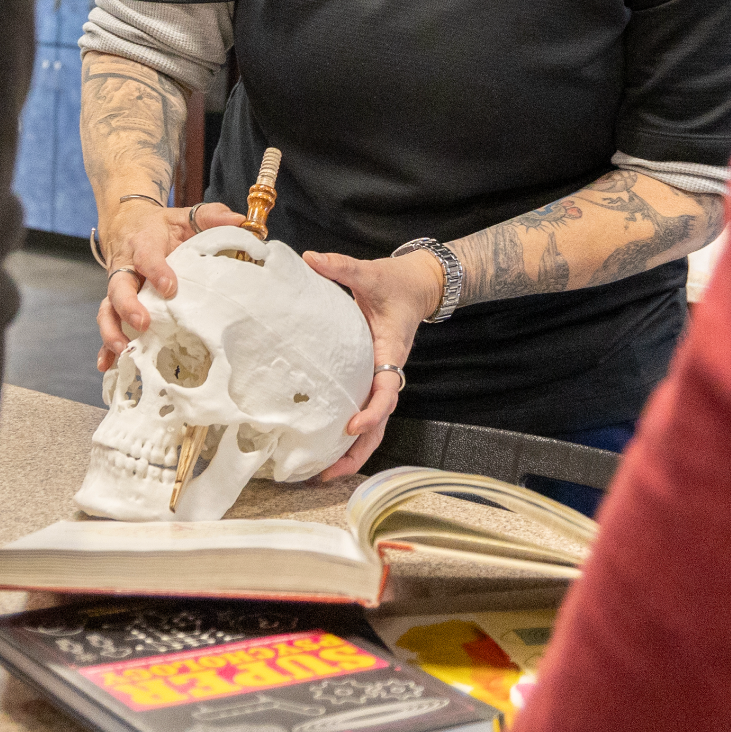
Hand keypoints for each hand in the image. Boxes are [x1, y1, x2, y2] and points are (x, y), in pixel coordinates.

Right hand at [95, 199, 251, 370]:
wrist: (127, 223)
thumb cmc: (162, 226)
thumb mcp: (184, 216)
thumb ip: (210, 216)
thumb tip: (239, 221)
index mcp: (143, 244)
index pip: (147, 257)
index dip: (157, 271)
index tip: (170, 288)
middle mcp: (126, 267)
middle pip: (118, 287)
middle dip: (128, 306)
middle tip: (143, 323)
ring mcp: (119, 288)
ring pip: (107, 308)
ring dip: (112, 330)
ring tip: (123, 349)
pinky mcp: (116, 304)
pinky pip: (108, 324)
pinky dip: (105, 346)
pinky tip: (107, 364)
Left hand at [302, 249, 443, 479]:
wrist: (419, 284)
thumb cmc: (396, 283)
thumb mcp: (371, 273)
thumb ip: (342, 267)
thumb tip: (311, 257)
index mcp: (391, 352)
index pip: (387, 390)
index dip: (373, 411)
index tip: (352, 425)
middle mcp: (388, 372)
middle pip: (379, 424)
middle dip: (357, 452)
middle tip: (326, 473)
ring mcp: (379, 379)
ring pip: (372, 425)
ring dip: (351, 451)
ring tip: (320, 474)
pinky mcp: (370, 378)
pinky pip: (362, 410)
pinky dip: (347, 434)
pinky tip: (323, 446)